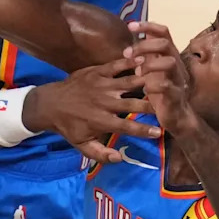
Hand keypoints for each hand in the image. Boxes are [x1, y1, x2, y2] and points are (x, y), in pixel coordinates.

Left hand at [26, 56, 160, 163]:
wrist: (49, 103)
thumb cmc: (68, 126)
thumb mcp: (81, 144)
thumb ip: (100, 154)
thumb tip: (120, 158)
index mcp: (100, 121)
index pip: (127, 127)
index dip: (144, 130)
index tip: (159, 132)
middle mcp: (103, 103)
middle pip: (133, 104)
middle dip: (151, 105)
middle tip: (168, 103)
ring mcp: (101, 85)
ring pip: (128, 82)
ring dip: (146, 81)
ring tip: (162, 79)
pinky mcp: (97, 72)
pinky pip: (116, 65)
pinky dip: (130, 62)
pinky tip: (144, 59)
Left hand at [127, 21, 194, 135]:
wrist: (176, 117)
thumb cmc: (161, 92)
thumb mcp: (152, 69)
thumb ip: (147, 54)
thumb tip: (138, 35)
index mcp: (169, 55)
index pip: (163, 32)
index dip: (148, 26)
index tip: (130, 25)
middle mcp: (176, 64)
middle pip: (165, 44)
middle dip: (144, 46)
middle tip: (128, 54)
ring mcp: (177, 79)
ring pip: (169, 62)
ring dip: (149, 64)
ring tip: (138, 73)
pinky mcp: (175, 95)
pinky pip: (166, 86)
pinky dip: (152, 86)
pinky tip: (144, 90)